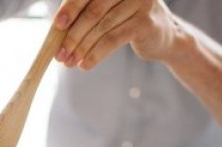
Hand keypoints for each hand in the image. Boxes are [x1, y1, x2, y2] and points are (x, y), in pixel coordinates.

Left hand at [53, 0, 183, 69]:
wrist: (164, 36)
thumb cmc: (127, 21)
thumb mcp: (108, 10)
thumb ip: (87, 12)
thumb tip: (57, 30)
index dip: (70, 8)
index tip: (57, 25)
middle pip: (93, 11)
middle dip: (73, 35)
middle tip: (60, 54)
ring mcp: (140, 2)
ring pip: (102, 28)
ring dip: (81, 48)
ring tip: (69, 63)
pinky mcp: (145, 22)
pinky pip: (112, 40)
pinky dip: (96, 54)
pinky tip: (85, 65)